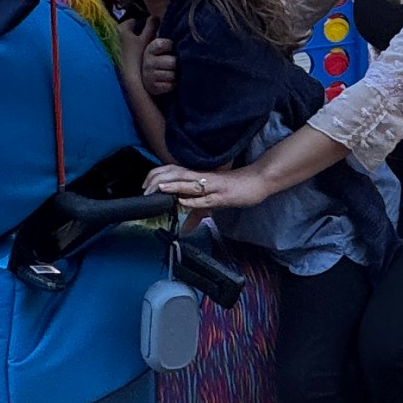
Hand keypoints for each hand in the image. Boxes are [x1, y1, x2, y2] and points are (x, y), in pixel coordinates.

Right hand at [141, 32, 176, 97]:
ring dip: (176, 75)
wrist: (146, 79)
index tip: (171, 47)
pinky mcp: (153, 88)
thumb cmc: (159, 58)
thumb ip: (159, 32)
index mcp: (150, 49)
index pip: (163, 44)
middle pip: (172, 62)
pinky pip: (170, 86)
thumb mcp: (158, 45)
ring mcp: (149, 76)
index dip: (170, 46)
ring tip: (173, 73)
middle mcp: (147, 62)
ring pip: (172, 75)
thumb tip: (157, 18)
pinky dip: (173, 85)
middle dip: (177, 64)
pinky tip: (170, 82)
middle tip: (175, 64)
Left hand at [143, 163, 267, 213]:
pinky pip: (206, 197)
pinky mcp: (223, 193)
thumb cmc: (236, 188)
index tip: (144, 185)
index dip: (158, 175)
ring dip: (173, 185)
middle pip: (176, 173)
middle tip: (145, 190)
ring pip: (189, 182)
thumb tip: (184, 230)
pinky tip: (183, 201)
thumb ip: (197, 215)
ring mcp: (213, 185)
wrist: (258, 181)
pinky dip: (193, 199)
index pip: (174, 171)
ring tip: (158, 188)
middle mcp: (203, 178)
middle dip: (159, 179)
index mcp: (199, 177)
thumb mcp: (212, 204)